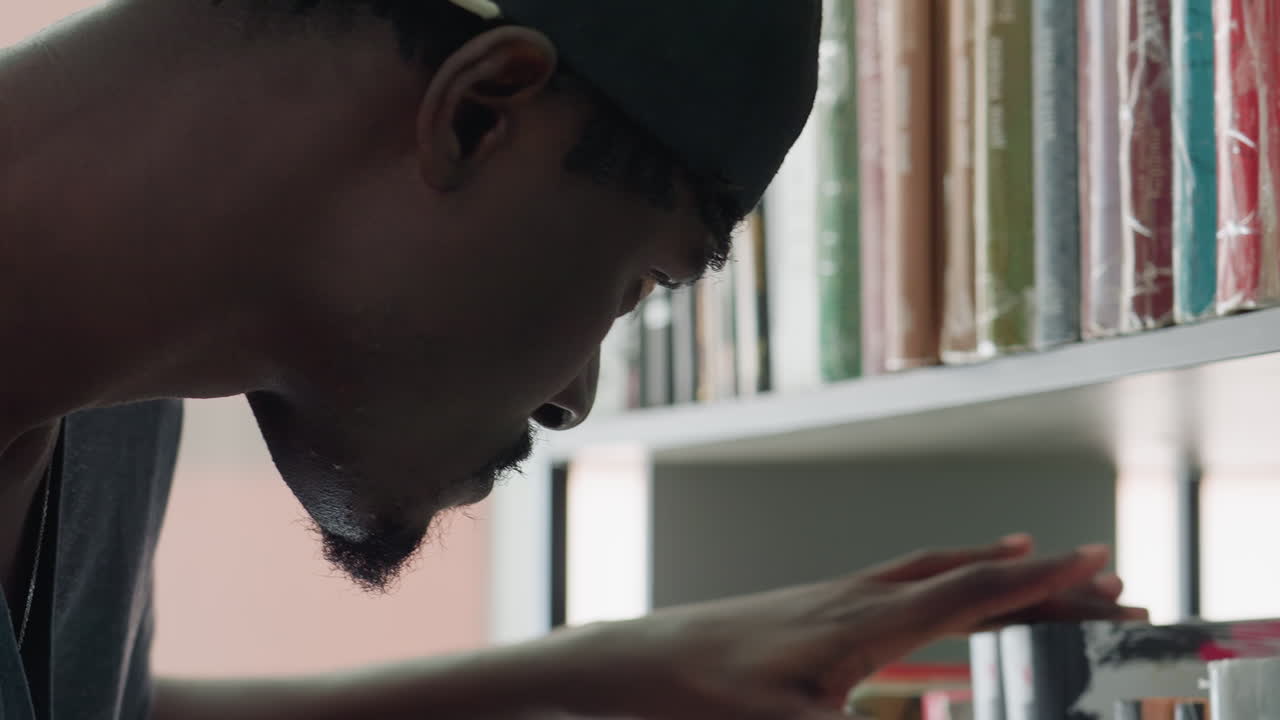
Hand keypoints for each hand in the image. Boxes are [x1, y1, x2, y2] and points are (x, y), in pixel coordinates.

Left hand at [557, 536, 1145, 719]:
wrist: (641, 662)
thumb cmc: (707, 695)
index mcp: (867, 624)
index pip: (973, 592)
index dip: (1042, 581)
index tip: (1100, 566)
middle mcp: (860, 597)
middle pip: (968, 575)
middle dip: (1039, 578)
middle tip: (1105, 581)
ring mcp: (837, 596)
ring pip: (934, 569)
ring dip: (993, 567)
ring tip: (1037, 563)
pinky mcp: (817, 604)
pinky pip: (900, 577)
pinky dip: (943, 573)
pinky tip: (943, 584)